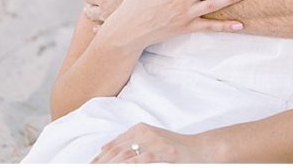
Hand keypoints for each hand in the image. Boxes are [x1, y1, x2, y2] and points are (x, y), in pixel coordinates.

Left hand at [91, 123, 209, 162]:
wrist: (203, 149)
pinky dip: (127, 166)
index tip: (90, 166)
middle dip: (101, 163)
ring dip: (111, 166)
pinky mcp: (163, 153)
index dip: (100, 158)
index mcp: (140, 129)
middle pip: (115, 151)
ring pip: (124, 157)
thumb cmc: (178, 148)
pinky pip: (140, 161)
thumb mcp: (154, 139)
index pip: (113, 145)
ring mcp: (154, 143)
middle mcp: (145, 134)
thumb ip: (133, 142)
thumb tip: (106, 148)